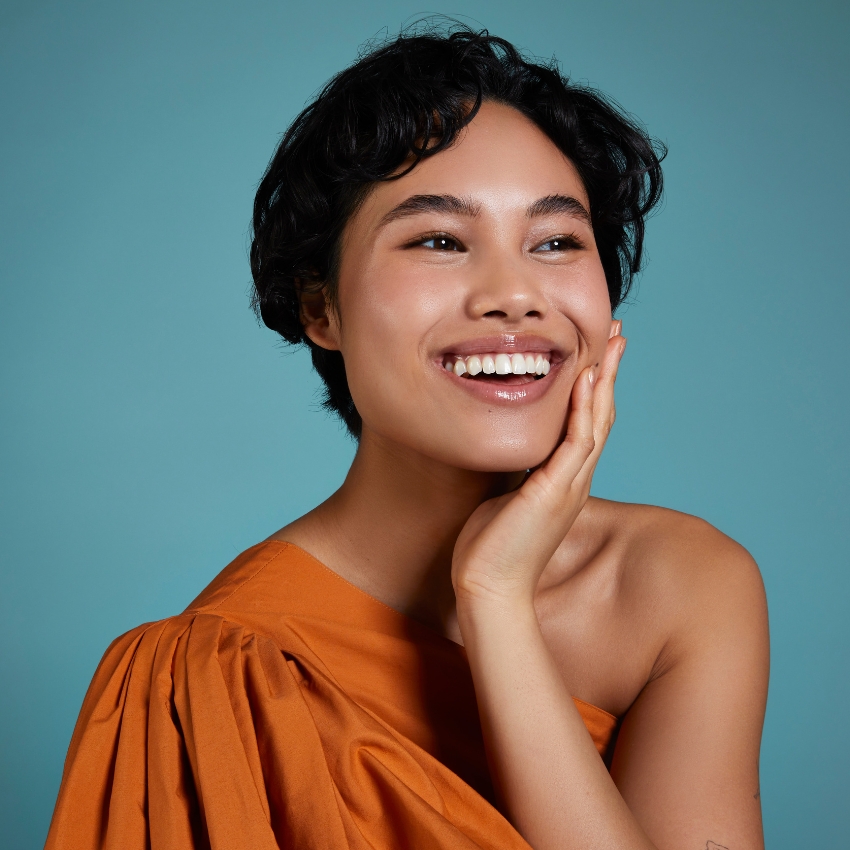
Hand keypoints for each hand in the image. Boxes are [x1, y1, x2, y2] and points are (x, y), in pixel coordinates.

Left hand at [452, 328, 625, 607]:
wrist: (488, 588)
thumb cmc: (491, 549)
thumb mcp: (507, 498)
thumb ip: (517, 474)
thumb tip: (509, 453)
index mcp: (563, 481)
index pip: (587, 425)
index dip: (595, 388)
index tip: (597, 354)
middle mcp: (574, 480)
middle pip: (601, 416)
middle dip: (608, 373)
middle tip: (617, 335)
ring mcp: (568, 486)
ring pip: (596, 422)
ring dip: (604, 380)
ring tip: (612, 343)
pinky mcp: (554, 492)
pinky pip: (576, 442)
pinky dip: (583, 409)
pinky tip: (585, 378)